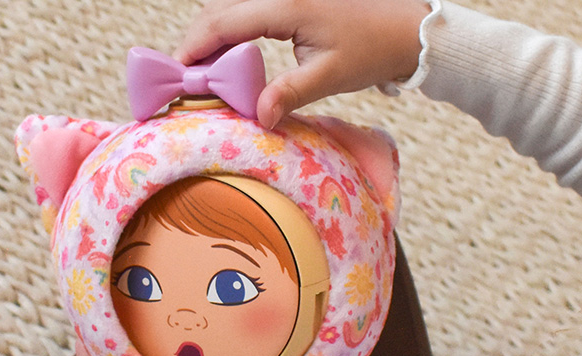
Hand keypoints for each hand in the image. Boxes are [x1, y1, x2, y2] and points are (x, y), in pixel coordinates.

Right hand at [175, 0, 430, 128]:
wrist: (405, 29)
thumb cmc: (372, 50)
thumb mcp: (330, 76)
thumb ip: (289, 94)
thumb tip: (257, 117)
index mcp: (287, 5)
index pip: (224, 22)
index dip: (194, 48)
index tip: (177, 76)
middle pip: (218, 8)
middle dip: (196, 42)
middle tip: (185, 80)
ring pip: (228, 4)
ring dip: (211, 33)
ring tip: (203, 72)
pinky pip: (245, 7)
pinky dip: (229, 27)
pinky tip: (228, 55)